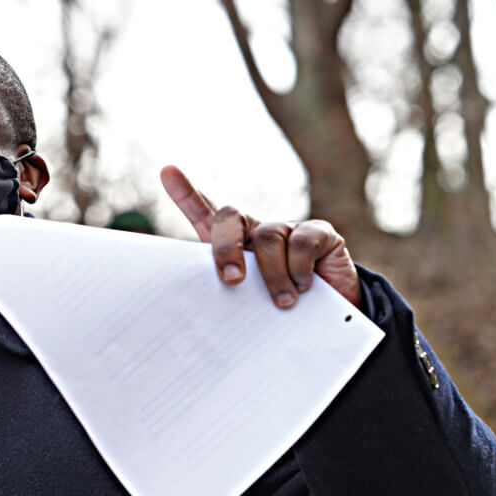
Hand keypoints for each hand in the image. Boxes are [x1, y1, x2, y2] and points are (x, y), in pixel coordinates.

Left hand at [159, 165, 360, 307]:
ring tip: (282, 302)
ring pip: (267, 235)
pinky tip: (305, 288)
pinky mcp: (320, 232)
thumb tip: (212, 297)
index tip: (167, 172)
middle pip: (230, 217)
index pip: (206, 215)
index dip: (187, 194)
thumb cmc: (278, 313)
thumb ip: (229, 293)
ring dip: (272, 275)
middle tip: (231, 281)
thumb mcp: (248, 304)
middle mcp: (258, 230)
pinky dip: (298, 269)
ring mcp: (289, 228)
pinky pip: (301, 242)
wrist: (329, 323)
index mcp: (235, 247)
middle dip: (225, 248)